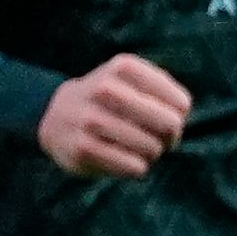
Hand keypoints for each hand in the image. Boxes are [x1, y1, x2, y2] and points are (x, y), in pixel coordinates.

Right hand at [37, 53, 191, 179]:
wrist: (55, 116)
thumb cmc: (112, 102)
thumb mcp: (137, 83)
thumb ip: (168, 95)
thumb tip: (176, 122)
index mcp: (124, 67)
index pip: (181, 104)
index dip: (180, 117)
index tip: (164, 117)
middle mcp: (104, 88)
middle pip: (170, 124)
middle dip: (170, 137)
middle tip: (157, 138)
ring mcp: (89, 118)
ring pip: (152, 147)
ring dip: (152, 154)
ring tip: (137, 147)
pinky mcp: (82, 148)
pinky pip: (134, 167)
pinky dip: (136, 168)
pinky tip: (122, 159)